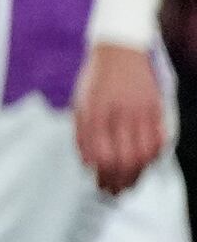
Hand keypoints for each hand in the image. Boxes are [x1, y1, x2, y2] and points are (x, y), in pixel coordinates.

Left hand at [77, 39, 169, 194]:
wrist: (119, 50)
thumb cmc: (96, 81)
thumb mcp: (80, 106)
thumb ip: (83, 136)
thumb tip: (88, 166)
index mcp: (94, 114)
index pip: (101, 156)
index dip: (102, 175)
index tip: (101, 185)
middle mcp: (118, 115)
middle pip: (124, 160)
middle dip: (120, 181)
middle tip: (116, 191)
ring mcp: (140, 111)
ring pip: (145, 154)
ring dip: (138, 173)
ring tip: (130, 183)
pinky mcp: (156, 108)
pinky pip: (160, 140)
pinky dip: (154, 156)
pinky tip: (145, 163)